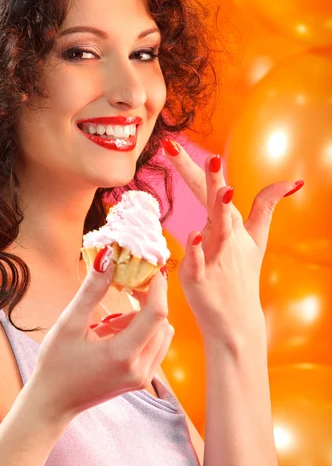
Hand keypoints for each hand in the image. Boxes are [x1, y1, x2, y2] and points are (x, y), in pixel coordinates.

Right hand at [27, 247, 172, 423]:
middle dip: (149, 297)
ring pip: (162, 332)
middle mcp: (140, 369)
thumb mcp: (69, 324)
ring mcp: (143, 377)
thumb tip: (107, 257)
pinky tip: (119, 328)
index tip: (148, 267)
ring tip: (116, 311)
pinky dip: (144, 330)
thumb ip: (92, 291)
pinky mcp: (142, 379)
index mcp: (123, 355)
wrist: (53, 403)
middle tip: (129, 282)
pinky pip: (155, 345)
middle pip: (162, 320)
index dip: (157, 286)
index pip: (156, 313)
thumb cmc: (56, 364)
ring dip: (146, 315)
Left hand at [162, 139, 303, 348]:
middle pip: (218, 203)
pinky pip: (199, 261)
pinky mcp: (201, 278)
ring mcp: (215, 256)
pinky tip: (194, 234)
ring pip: (217, 228)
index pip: (215, 190)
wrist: (236, 320)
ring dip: (220, 209)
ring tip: (225, 191)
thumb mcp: (256, 239)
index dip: (200, 169)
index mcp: (231, 223)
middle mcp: (224, 235)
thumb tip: (292, 181)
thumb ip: (266, 207)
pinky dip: (197, 249)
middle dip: (213, 180)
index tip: (172, 145)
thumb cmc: (242, 275)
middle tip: (212, 158)